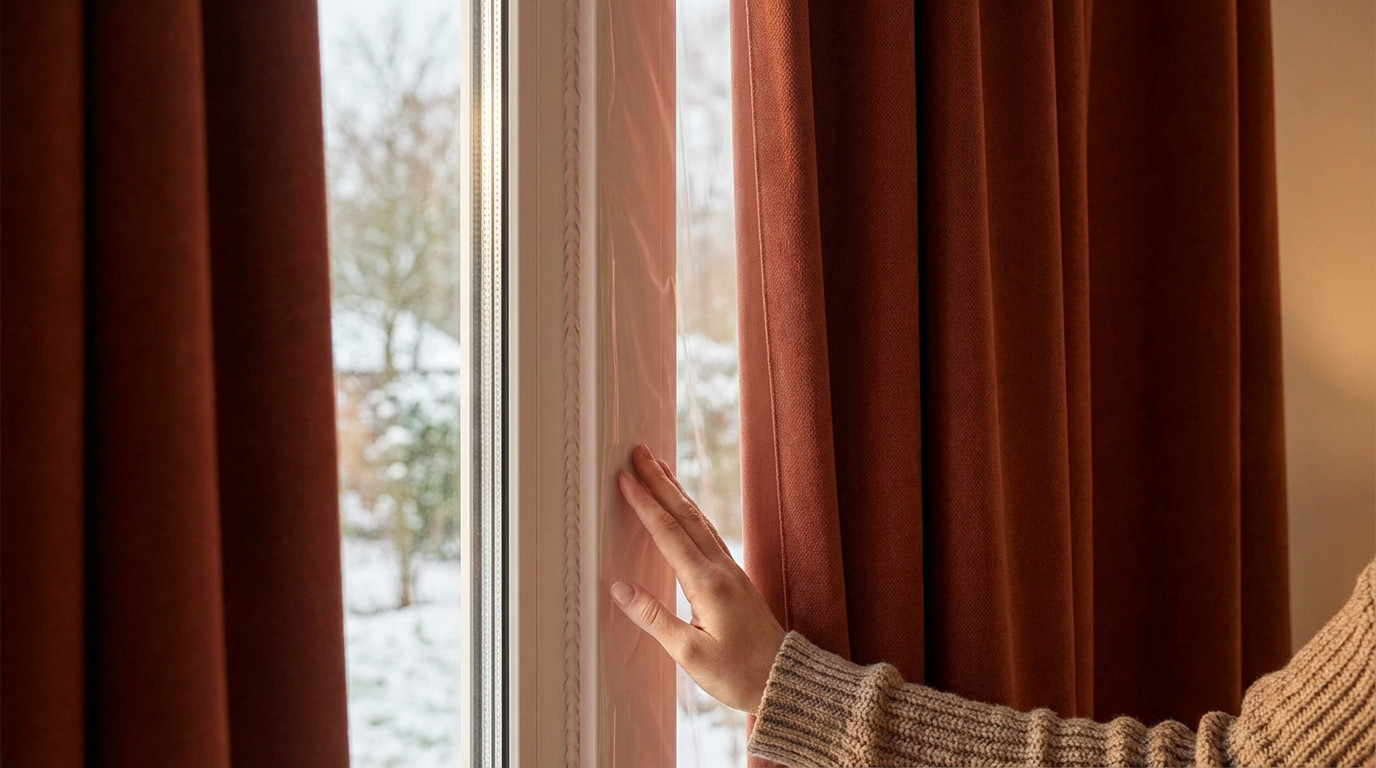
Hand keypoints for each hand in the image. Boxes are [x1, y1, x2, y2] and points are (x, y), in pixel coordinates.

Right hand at [609, 443, 785, 713]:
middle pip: (685, 515)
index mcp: (708, 584)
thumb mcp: (690, 655)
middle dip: (660, 481)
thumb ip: (655, 619)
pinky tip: (683, 508)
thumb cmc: (738, 674)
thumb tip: (619, 589)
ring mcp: (730, 570)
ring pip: (699, 520)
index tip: (624, 477)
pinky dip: (689, 512)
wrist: (785, 680)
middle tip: (639, 451)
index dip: (644, 504)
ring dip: (676, 491)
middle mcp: (721, 569)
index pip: (669, 534)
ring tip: (658, 466)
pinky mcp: (734, 578)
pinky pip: (707, 533)